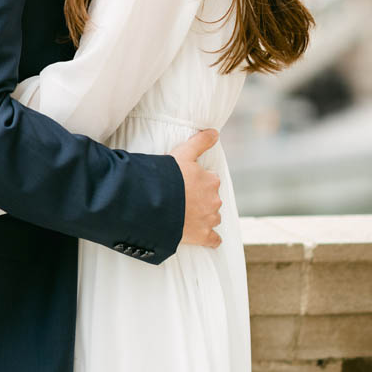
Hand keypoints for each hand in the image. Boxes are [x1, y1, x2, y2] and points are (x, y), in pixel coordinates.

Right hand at [170, 128, 221, 247]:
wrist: (156, 203)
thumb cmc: (168, 176)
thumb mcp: (183, 153)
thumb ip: (200, 141)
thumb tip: (215, 131)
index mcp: (211, 180)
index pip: (210, 180)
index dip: (198, 182)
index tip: (186, 183)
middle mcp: (214, 200)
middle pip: (211, 199)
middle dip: (201, 199)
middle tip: (183, 199)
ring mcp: (209, 219)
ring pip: (212, 217)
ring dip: (204, 216)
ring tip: (187, 216)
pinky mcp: (202, 236)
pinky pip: (213, 240)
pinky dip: (212, 240)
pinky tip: (209, 240)